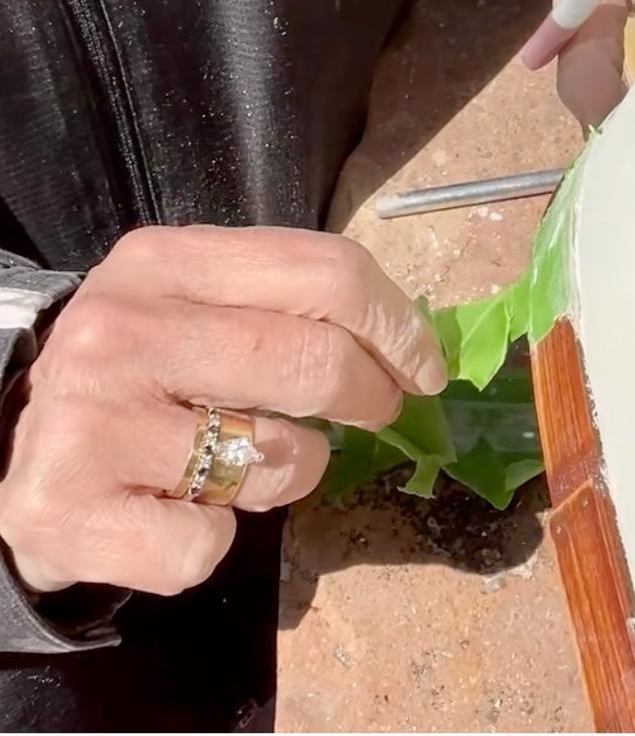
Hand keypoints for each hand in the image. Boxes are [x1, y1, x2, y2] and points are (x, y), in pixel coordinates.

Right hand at [0, 225, 444, 594]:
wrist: (10, 448)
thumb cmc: (139, 371)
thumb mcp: (199, 305)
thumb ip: (288, 305)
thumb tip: (412, 349)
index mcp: (168, 260)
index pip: (325, 273)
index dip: (397, 325)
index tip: (425, 368)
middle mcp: (122, 328)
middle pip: (313, 361)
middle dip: (372, 396)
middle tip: (379, 411)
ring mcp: (91, 418)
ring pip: (274, 460)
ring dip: (292, 471)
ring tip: (248, 457)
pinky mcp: (67, 507)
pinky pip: (207, 543)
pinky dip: (214, 538)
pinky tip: (178, 510)